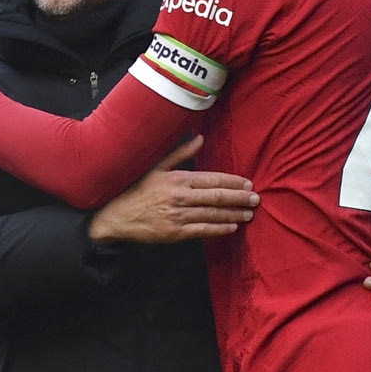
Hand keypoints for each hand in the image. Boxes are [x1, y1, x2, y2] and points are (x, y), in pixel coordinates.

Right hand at [89, 135, 257, 243]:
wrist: (114, 216)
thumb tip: (200, 137)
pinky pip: (202, 231)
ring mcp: (178, 216)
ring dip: (234, 214)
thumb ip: (181, 152)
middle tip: (256, 199)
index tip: (248, 183)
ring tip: (249, 214)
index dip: (233, 182)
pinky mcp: (174, 233)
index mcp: (177, 178)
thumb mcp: (156, 166)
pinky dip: (219, 229)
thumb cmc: (135, 189)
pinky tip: (232, 227)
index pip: (213, 179)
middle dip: (239, 198)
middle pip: (217, 197)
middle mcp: (180, 197)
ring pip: (213, 214)